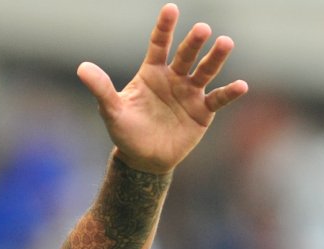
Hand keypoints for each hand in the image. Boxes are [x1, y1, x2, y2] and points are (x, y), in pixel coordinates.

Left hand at [77, 3, 247, 174]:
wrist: (143, 158)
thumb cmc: (126, 131)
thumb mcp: (111, 110)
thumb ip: (101, 88)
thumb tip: (82, 68)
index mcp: (152, 72)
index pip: (159, 45)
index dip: (164, 28)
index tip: (170, 9)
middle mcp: (174, 77)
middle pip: (186, 55)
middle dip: (194, 42)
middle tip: (202, 29)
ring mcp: (191, 92)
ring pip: (206, 71)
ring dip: (216, 58)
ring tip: (225, 42)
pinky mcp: (203, 111)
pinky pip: (218, 99)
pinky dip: (230, 93)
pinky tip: (241, 85)